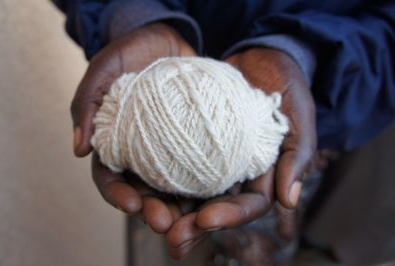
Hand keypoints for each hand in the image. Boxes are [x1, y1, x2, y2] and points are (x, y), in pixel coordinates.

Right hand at [71, 23, 196, 229]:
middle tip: (166, 223)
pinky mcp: (196, 139)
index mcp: (114, 143)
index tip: (132, 205)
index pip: (110, 178)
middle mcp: (142, 152)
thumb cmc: (129, 53)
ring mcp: (170, 147)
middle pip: (145, 191)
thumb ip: (87, 104)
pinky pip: (204, 163)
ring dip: (184, 206)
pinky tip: (222, 190)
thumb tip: (77, 150)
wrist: (165, 39)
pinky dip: (210, 180)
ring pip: (175, 185)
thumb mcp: (103, 69)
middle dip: (154, 211)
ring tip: (196, 218)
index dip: (117, 196)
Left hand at [164, 47, 316, 258]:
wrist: (258, 58)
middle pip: (212, 207)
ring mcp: (208, 158)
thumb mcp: (299, 116)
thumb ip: (298, 155)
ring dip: (169, 209)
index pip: (247, 205)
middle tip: (172, 237)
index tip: (206, 219)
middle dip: (192, 226)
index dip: (228, 217)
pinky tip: (138, 186)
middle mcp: (232, 173)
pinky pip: (171, 160)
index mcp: (261, 174)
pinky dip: (155, 175)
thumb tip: (288, 201)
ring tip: (149, 217)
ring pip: (188, 191)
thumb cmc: (284, 87)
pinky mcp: (187, 139)